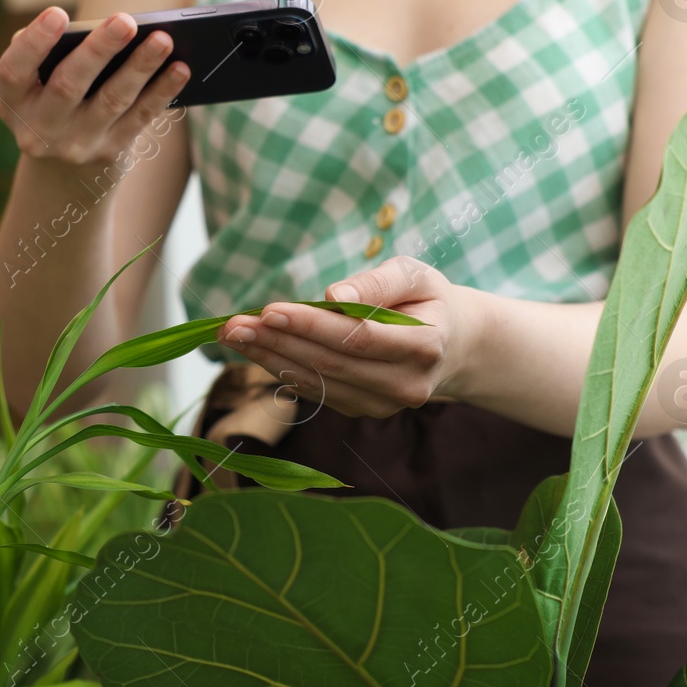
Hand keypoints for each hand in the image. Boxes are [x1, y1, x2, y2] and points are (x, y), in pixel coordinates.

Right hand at [0, 6, 189, 167]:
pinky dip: (162, 92)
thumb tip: (97, 29)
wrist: (63, 168)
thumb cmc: (50, 98)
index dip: (35, 42)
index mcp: (12, 100)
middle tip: (127, 21)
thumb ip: (48, 54)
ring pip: (112, 101)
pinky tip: (180, 68)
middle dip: (99, 51)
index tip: (58, 13)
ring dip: (140, 68)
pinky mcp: (109, 153)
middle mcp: (39, 128)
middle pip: (69, 86)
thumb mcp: (34, 82)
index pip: (14, 70)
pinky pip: (140, 118)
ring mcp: (75, 145)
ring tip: (163, 39)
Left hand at [215, 256, 480, 419]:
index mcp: (425, 346)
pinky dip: (282, 370)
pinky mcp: (364, 410)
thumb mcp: (414, 275)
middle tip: (233, 324)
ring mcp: (384, 404)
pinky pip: (317, 390)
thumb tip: (334, 295)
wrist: (453, 344)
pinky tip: (255, 350)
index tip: (269, 309)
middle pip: (331, 364)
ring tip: (233, 335)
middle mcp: (406, 384)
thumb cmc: (427, 299)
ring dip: (270, 358)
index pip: (358, 338)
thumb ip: (377, 282)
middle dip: (277, 342)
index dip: (311, 325)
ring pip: (318, 381)